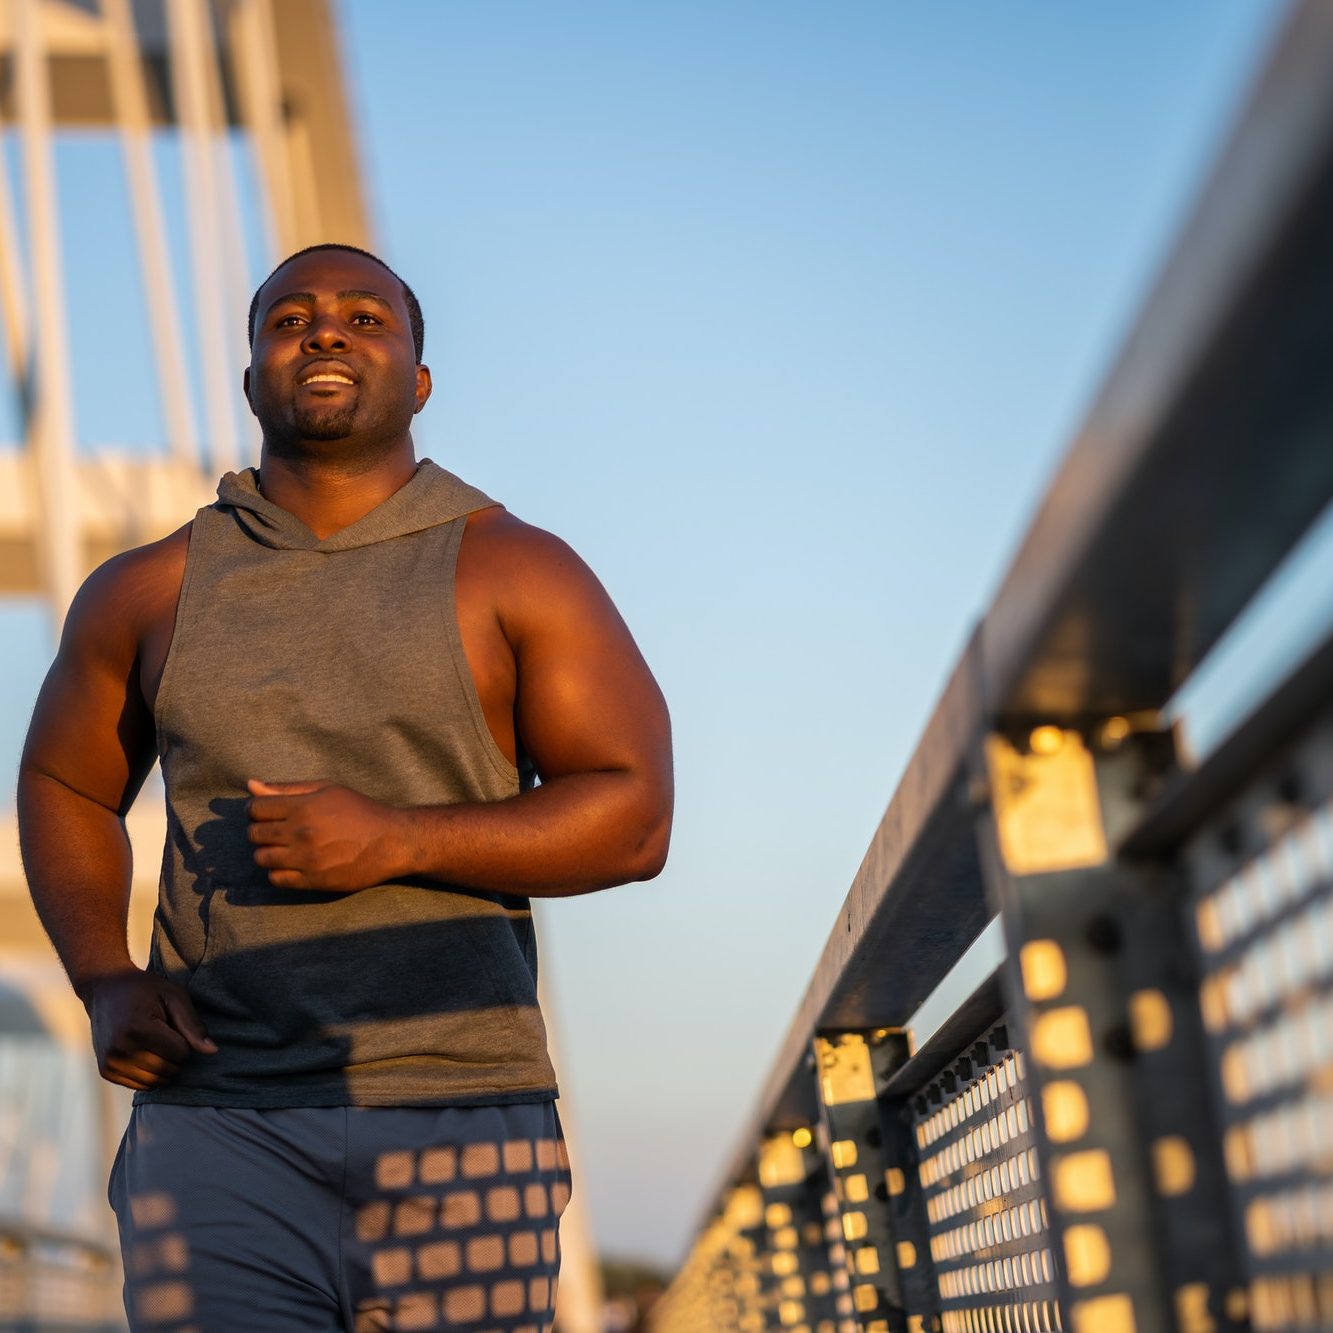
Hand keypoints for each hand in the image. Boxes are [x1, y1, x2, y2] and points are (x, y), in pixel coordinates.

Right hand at [85, 969, 216, 1090]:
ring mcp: (110, 1063)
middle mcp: (120, 1050)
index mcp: (138, 1029)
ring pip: (155, 1082)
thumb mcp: (174, 996)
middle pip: (168, 1070)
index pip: (181, 1053)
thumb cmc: (146, 990)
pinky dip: (149, 1074)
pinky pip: (141, 1085)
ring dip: (163, 1067)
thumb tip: (213, 1052)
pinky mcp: (106, 1071)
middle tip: (165, 1033)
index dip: (184, 1040)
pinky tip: (145, 1052)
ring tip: (155, 1042)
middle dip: (175, 1055)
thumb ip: (193, 1025)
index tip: (173, 1024)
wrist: (105, 989)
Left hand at [246, 779, 406, 891]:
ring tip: (284, 847)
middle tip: (278, 830)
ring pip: (261, 858)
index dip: (257, 809)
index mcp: (303, 807)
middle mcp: (301, 833)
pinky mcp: (314, 881)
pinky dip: (278, 871)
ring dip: (268, 852)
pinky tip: (293, 863)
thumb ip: (287, 788)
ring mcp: (307, 859)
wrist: (392, 841)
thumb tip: (250, 784)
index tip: (267, 812)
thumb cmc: (360, 810)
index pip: (255, 808)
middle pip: (255, 834)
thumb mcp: (327, 790)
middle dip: (261, 830)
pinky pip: (276, 879)